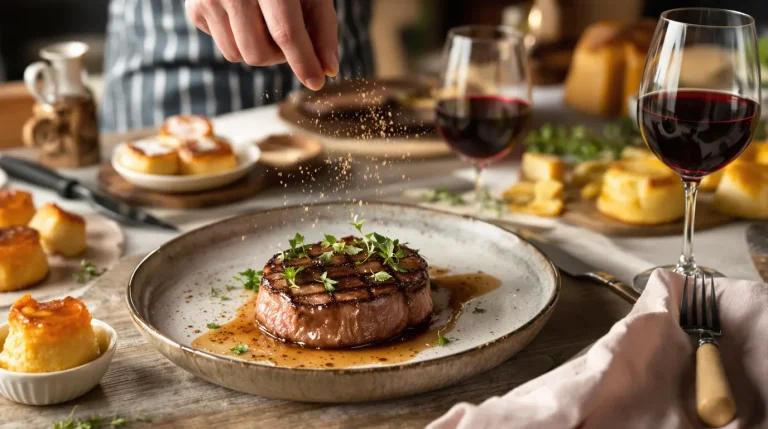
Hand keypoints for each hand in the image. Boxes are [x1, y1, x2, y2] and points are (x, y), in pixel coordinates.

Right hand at [186, 0, 338, 89]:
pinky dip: (238, 38)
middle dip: (279, 57)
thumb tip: (327, 70)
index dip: (302, 61)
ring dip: (259, 50)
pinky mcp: (193, 9)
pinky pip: (222, 44)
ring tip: (267, 25)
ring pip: (237, 55)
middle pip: (258, 53)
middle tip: (289, 39)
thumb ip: (322, 28)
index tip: (315, 82)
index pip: (286, 32)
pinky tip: (244, 15)